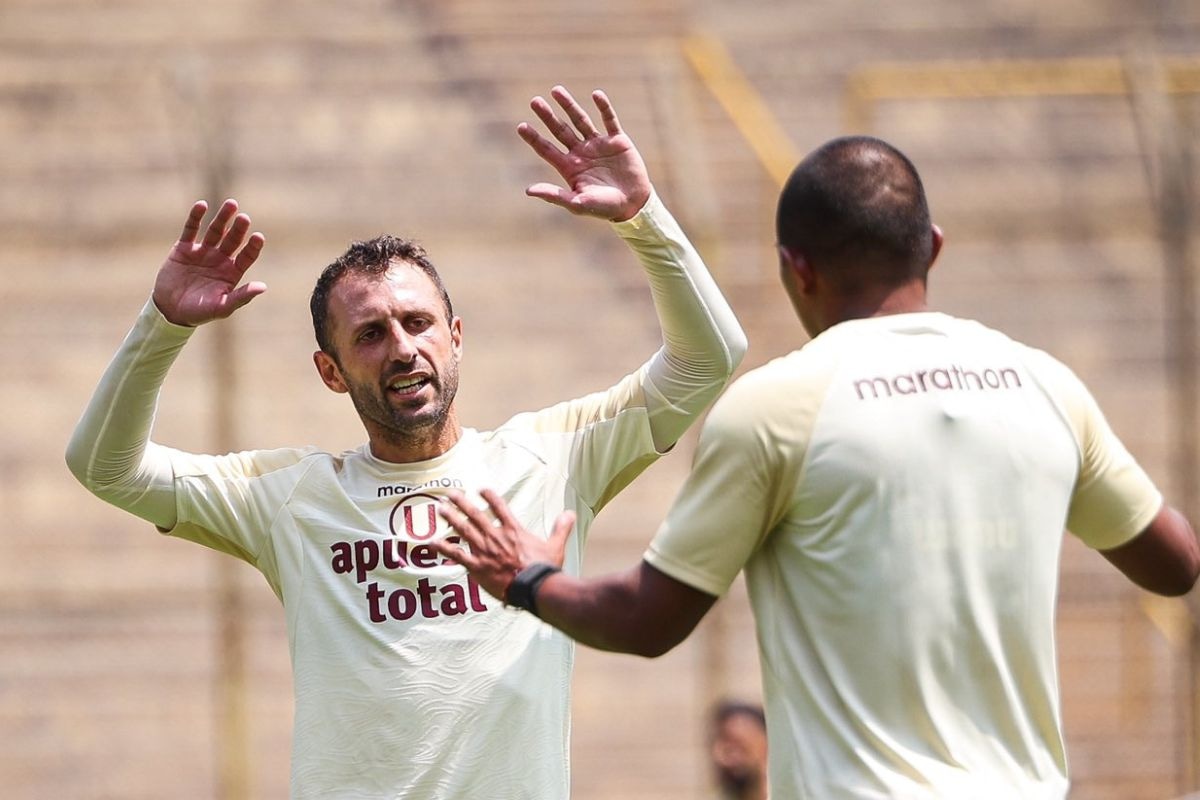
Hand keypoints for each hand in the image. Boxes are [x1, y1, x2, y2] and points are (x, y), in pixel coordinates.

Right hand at [151, 199, 266, 325]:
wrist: (170, 311)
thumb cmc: (199, 313)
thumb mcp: (222, 307)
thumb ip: (241, 297)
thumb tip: (263, 287)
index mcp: (232, 272)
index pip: (247, 256)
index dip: (253, 246)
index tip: (258, 237)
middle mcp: (220, 259)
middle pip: (233, 239)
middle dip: (238, 229)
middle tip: (244, 218)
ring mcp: (202, 252)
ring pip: (215, 230)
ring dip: (223, 218)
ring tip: (231, 204)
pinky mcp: (184, 248)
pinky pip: (191, 229)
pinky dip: (196, 217)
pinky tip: (202, 205)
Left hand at [433, 488, 573, 601]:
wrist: (534, 588)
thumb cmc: (544, 569)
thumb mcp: (556, 545)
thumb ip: (561, 528)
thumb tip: (570, 513)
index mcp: (514, 530)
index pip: (500, 507)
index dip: (489, 496)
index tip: (480, 489)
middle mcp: (497, 536)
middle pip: (476, 515)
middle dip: (462, 502)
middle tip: (450, 493)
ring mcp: (485, 551)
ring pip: (464, 530)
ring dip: (451, 518)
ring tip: (440, 509)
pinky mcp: (477, 567)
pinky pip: (457, 555)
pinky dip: (444, 548)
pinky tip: (431, 543)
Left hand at [520, 86, 651, 221]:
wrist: (633, 205)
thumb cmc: (603, 208)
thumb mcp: (577, 203)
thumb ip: (555, 195)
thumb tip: (528, 190)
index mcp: (570, 167)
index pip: (547, 149)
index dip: (534, 138)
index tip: (521, 126)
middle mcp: (581, 153)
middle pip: (560, 130)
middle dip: (548, 116)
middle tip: (534, 101)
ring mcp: (598, 145)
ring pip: (580, 120)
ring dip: (569, 106)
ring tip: (555, 90)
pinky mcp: (617, 141)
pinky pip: (609, 120)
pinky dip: (604, 107)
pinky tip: (596, 95)